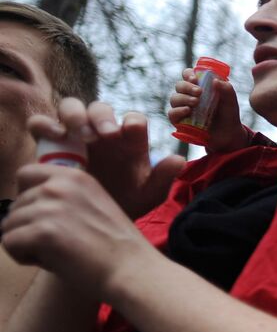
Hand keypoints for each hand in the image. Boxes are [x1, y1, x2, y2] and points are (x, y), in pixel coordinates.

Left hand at [2, 163, 154, 295]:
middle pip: (15, 205)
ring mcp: (49, 208)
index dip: (26, 197)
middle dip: (28, 227)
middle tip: (58, 245)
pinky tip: (49, 262)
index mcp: (74, 177)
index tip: (42, 217)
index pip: (25, 174)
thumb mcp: (94, 206)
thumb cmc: (117, 248)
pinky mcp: (42, 232)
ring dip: (25, 243)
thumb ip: (64, 200)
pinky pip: (8, 243)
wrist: (132, 270)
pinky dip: (23, 257)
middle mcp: (58, 186)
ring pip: (8, 225)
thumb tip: (27, 210)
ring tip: (55, 254)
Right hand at [30, 98, 183, 218]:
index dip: (133, 122)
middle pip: (99, 108)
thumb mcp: (146, 196)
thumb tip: (179, 160)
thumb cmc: (124, 204)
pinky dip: (46, 125)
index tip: (132, 131)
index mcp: (129, 141)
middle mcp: (102, 132)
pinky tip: (56, 136)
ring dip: (75, 115)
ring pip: (70, 108)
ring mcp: (75, 134)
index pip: (133, 120)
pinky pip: (42, 124)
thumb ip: (162, 178)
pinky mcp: (50, 143)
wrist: (92, 223)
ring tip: (79, 134)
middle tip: (103, 134)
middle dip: (101, 116)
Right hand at [169, 68, 249, 153]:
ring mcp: (183, 108)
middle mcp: (188, 96)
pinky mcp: (180, 121)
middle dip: (187, 87)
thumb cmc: (228, 114)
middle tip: (199, 92)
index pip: (188, 75)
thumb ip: (226, 89)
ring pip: (174, 98)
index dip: (188, 74)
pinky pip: (172, 114)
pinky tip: (187, 110)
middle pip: (179, 86)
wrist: (228, 134)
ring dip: (184, 98)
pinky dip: (178, 111)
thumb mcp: (231, 101)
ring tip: (196, 102)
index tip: (195, 78)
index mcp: (199, 87)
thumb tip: (215, 80)